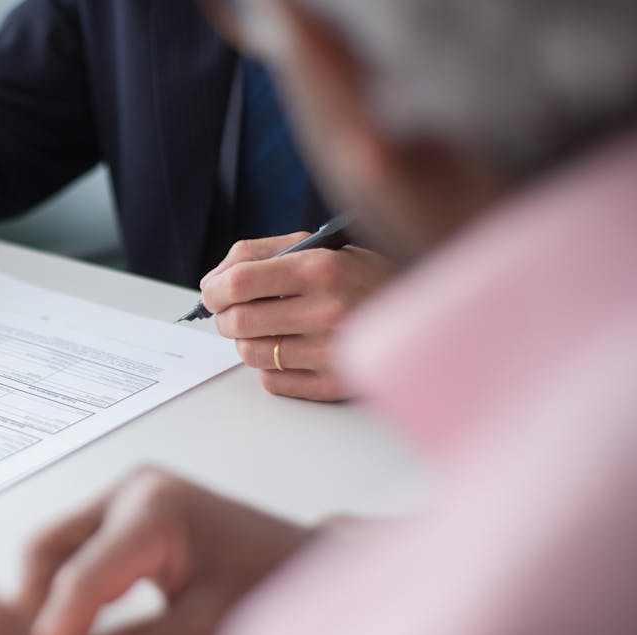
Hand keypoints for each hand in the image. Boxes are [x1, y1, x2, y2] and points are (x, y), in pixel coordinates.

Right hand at [20, 468, 311, 634]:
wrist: (313, 565)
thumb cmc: (276, 587)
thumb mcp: (208, 632)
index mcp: (154, 509)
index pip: (80, 579)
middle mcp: (131, 490)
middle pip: (47, 550)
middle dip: (35, 612)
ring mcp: (126, 496)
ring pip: (54, 550)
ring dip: (46, 603)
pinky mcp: (127, 514)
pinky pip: (75, 550)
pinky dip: (67, 593)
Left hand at [200, 234, 393, 401]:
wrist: (423, 313)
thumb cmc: (362, 277)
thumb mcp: (320, 248)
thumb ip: (261, 254)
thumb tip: (214, 280)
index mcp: (321, 269)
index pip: (238, 283)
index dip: (213, 290)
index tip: (212, 293)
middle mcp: (327, 310)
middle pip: (238, 323)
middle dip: (225, 318)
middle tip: (234, 313)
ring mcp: (331, 352)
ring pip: (251, 354)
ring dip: (249, 342)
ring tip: (269, 329)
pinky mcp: (334, 384)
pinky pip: (272, 382)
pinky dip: (272, 367)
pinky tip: (293, 350)